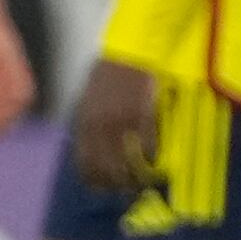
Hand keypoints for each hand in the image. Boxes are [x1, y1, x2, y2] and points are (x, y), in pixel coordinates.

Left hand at [70, 56, 160, 195]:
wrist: (131, 49)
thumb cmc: (111, 70)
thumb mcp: (90, 97)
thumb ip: (89, 122)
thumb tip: (91, 146)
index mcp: (84, 123)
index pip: (85, 165)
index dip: (96, 182)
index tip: (105, 189)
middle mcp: (99, 127)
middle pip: (106, 170)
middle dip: (117, 185)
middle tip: (128, 191)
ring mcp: (121, 123)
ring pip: (128, 164)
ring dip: (136, 178)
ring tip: (143, 183)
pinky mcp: (143, 116)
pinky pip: (149, 148)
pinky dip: (153, 160)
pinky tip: (156, 162)